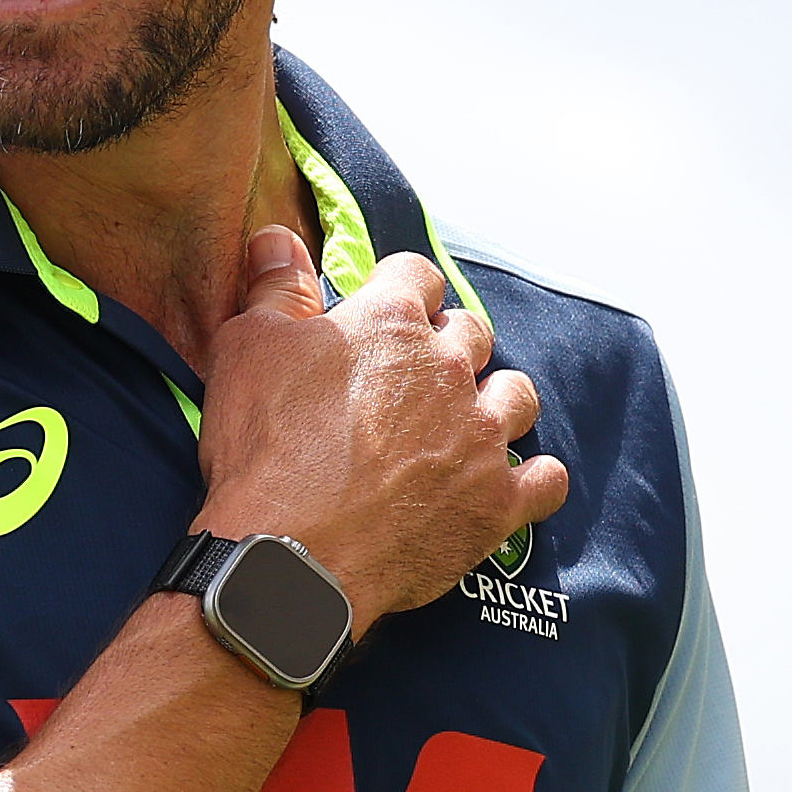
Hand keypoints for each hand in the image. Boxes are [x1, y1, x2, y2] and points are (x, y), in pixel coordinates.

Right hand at [192, 228, 566, 630]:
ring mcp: (479, 438)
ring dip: (495, 402)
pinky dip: (534, 478)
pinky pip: (546, 479)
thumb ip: (273, 289)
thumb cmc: (262, 449)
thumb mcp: (245, 350)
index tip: (388, 309)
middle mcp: (447, 370)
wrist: (289, 555)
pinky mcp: (496, 503)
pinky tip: (512, 480)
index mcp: (390, 323)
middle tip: (414, 376)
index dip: (402, 288)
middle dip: (448, 346)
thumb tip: (277, 236)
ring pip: (517, 396)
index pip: (417, 274)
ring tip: (466, 421)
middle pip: (472, 333)